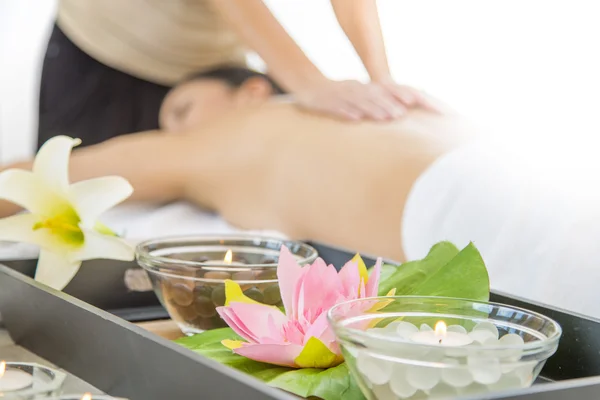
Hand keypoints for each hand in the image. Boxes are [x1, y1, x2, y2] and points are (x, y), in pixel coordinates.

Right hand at [294, 79, 439, 120]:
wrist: (308, 85)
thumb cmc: (339, 93)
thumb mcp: (359, 93)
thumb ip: (377, 100)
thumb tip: (401, 111)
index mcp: (365, 87)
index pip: (386, 89)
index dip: (400, 94)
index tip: (416, 101)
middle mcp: (355, 89)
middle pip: (374, 96)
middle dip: (388, 105)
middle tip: (401, 115)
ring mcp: (340, 95)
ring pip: (357, 102)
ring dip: (371, 109)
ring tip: (383, 118)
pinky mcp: (325, 102)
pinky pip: (336, 108)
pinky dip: (346, 112)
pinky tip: (354, 119)